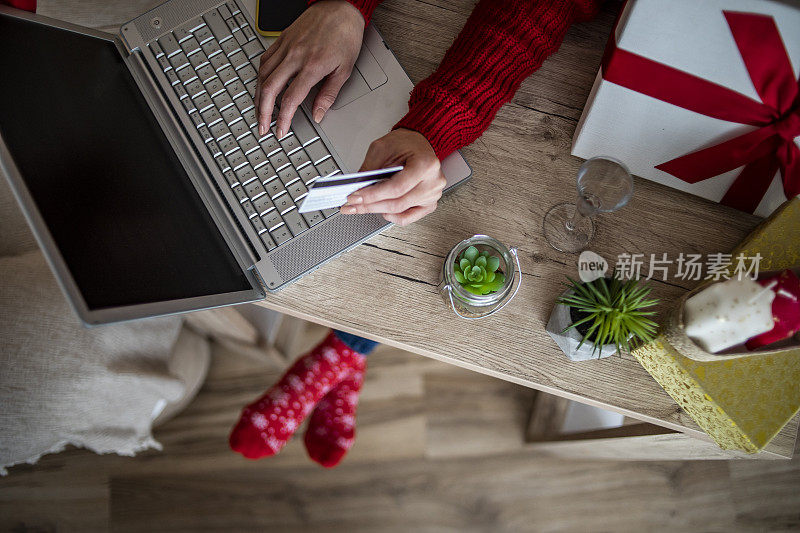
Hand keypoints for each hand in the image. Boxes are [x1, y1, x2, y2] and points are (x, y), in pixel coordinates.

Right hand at [254, 0, 364, 137]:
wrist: (341, 7)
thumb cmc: (346, 35)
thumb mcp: (344, 70)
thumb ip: (328, 95)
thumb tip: (319, 115)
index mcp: (312, 66)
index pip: (290, 99)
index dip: (283, 119)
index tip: (280, 131)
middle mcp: (295, 56)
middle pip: (270, 89)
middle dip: (263, 112)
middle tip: (263, 126)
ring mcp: (286, 46)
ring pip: (263, 74)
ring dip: (258, 96)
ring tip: (260, 110)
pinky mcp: (282, 39)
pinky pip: (265, 59)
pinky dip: (260, 75)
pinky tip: (262, 85)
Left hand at [341, 129, 445, 225]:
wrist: (418, 143)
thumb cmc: (404, 144)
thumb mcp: (381, 148)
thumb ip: (370, 170)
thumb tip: (357, 189)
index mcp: (425, 164)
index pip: (396, 188)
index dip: (373, 195)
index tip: (355, 197)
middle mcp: (433, 182)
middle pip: (398, 203)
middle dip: (371, 205)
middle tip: (353, 205)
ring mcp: (432, 194)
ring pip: (401, 211)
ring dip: (378, 210)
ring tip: (362, 207)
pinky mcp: (429, 203)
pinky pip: (409, 218)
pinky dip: (393, 217)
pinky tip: (382, 211)